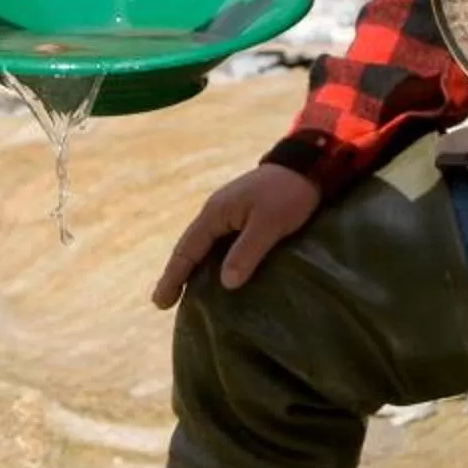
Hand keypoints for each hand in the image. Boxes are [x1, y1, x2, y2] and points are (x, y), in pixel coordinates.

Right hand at [153, 164, 320, 309]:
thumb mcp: (268, 224)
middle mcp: (216, 214)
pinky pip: (219, 244)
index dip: (173, 276)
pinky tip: (217, 274)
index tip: (160, 301)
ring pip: (204, 246)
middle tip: (164, 302)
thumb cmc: (287, 194)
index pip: (187, 250)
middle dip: (177, 274)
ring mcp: (228, 214)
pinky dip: (211, 261)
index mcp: (215, 214)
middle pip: (190, 248)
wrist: (308, 165)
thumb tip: (225, 284)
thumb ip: (246, 251)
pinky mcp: (243, 217)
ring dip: (193, 268)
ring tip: (186, 294)